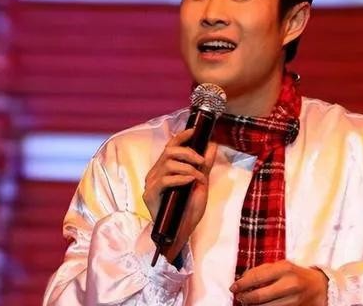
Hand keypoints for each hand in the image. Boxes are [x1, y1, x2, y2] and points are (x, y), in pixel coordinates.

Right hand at [143, 128, 216, 260]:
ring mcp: (151, 184)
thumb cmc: (189, 209)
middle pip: (169, 151)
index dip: (182, 136)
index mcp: (164, 168)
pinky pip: (164, 179)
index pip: (170, 145)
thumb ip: (204, 164)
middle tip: (201, 161)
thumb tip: (212, 144)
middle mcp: (155, 173)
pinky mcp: (150, 195)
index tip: (195, 130)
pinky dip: (180, 178)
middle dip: (188, 153)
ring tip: (198, 177)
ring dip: (187, 168)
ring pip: (167, 164)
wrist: (183, 232)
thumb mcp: (200, 183)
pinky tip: (190, 181)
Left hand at [230, 260, 327, 304]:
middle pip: (260, 296)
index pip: (257, 277)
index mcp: (284, 269)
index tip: (234, 287)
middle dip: (245, 298)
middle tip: (239, 297)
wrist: (319, 287)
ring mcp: (293, 300)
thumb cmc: (296, 274)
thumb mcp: (281, 266)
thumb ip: (262, 270)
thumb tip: (243, 279)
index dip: (242, 284)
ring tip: (247, 302)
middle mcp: (289, 284)